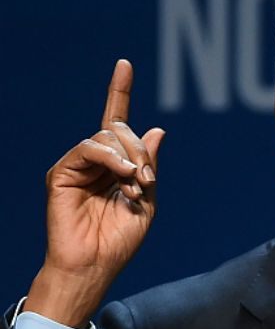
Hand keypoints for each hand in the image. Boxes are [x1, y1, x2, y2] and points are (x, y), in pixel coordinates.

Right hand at [24, 60, 164, 327]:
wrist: (96, 264)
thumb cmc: (120, 240)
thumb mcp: (148, 200)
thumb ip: (150, 165)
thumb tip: (158, 128)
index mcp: (115, 166)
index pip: (116, 121)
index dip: (119, 92)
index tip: (124, 64)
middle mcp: (96, 161)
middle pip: (120, 129)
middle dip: (142, 151)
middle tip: (147, 180)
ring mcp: (78, 165)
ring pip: (108, 136)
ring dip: (131, 159)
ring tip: (136, 187)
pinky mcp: (62, 172)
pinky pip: (90, 148)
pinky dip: (113, 159)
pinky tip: (124, 177)